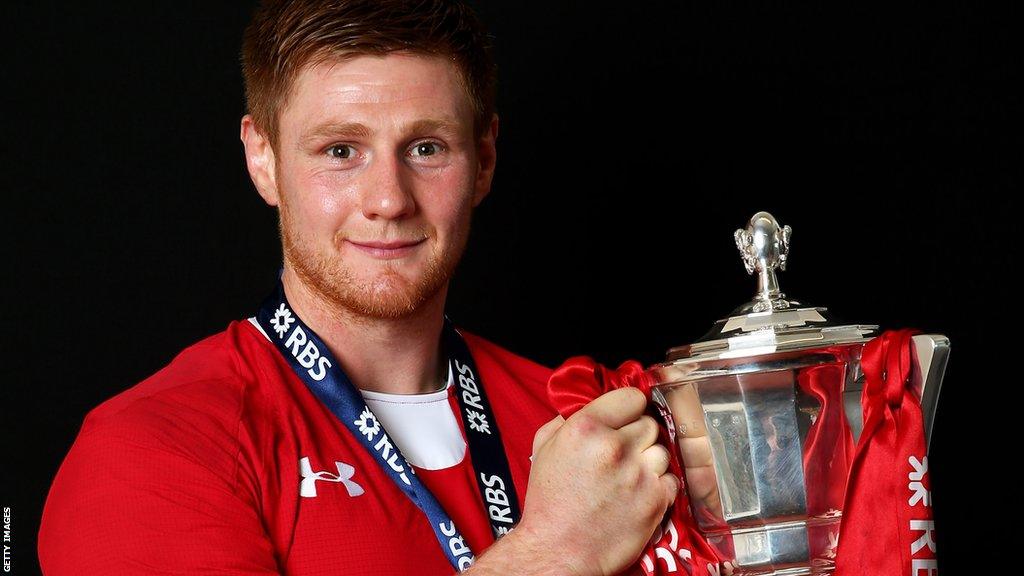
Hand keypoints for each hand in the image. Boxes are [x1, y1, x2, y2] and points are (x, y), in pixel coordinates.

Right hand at [485, 387, 677, 575]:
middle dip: (637, 436)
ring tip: (629, 476)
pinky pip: (672, 478)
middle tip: (622, 453)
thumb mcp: (544, 448)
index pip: (632, 398)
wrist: (557, 551)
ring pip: (662, 450)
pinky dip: (659, 485)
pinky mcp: (656, 500)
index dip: (628, 408)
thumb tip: (588, 406)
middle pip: (649, 424)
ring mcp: (639, 473)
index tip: (626, 417)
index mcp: (586, 428)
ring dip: (649, 460)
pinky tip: (638, 493)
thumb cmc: (549, 504)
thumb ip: (566, 420)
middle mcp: (615, 447)